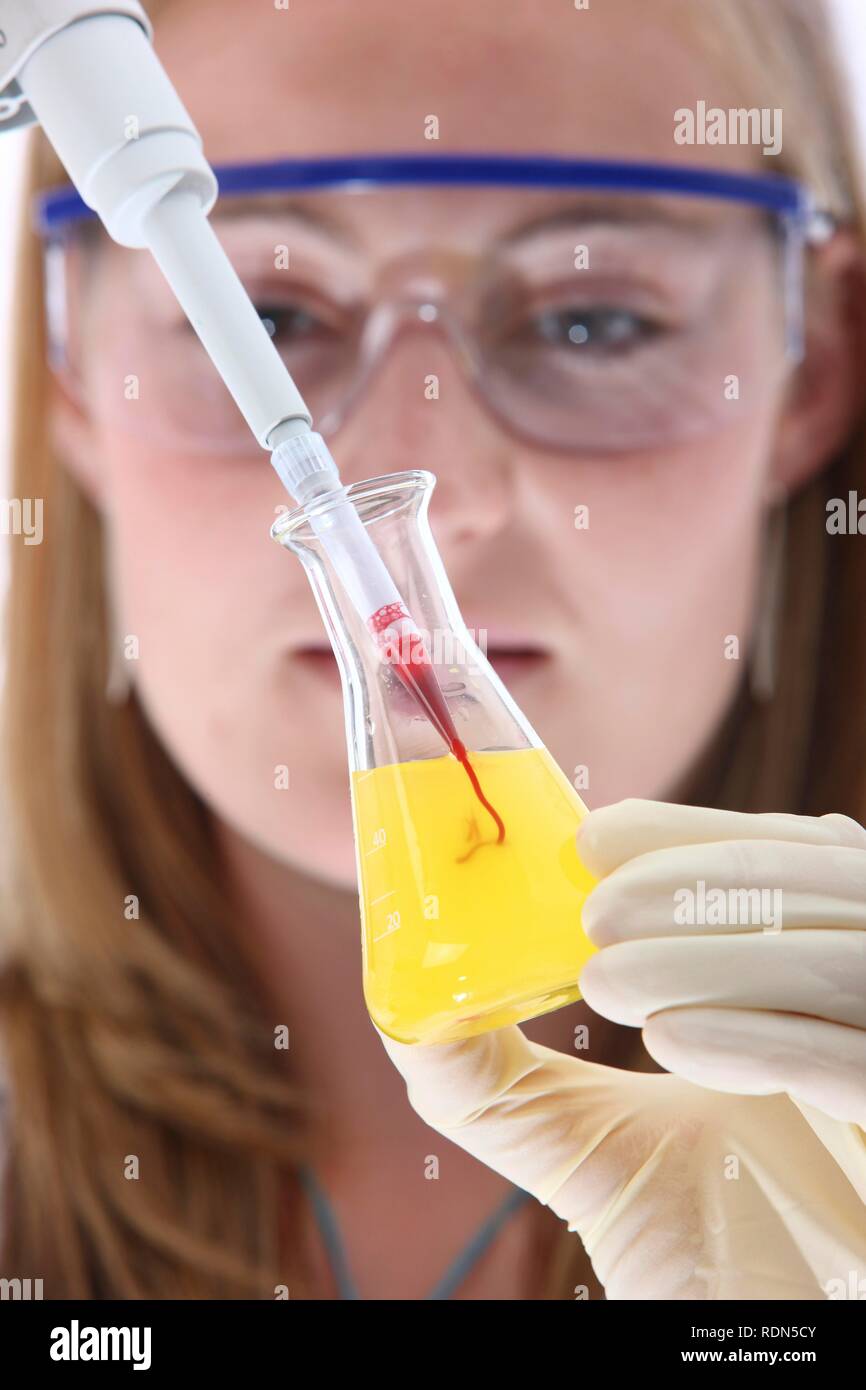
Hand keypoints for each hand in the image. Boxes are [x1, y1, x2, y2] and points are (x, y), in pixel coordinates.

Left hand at [375, 800, 865, 1298]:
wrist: (767, 1337)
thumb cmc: (700, 1247)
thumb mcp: (585, 1148)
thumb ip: (499, 1084)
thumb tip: (405, 1011)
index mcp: (814, 986)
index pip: (785, 861)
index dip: (699, 836)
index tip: (597, 836)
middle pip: (829, 885)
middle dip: (703, 881)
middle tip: (594, 907)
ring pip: (846, 957)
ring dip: (720, 954)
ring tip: (611, 981)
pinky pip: (859, 1060)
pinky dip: (764, 1035)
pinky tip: (672, 1039)